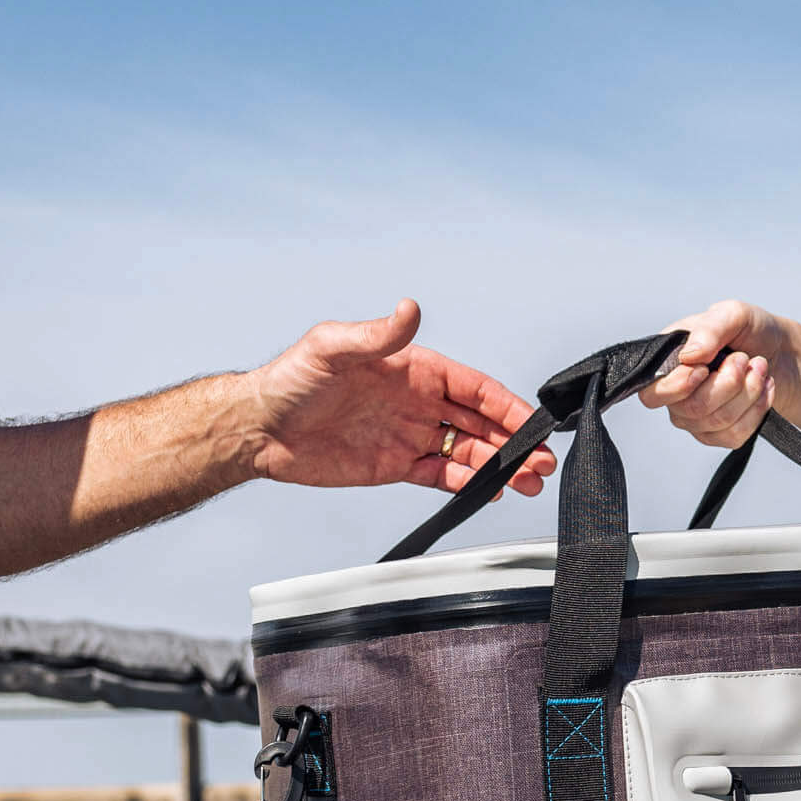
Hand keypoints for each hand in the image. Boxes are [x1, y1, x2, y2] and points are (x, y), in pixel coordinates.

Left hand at [247, 299, 555, 494]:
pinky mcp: (393, 466)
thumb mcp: (333, 348)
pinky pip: (439, 475)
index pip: (472, 387)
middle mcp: (416, 401)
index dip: (506, 404)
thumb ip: (377, 334)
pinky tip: (490, 491)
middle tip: (542, 463)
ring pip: (466, 451)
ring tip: (529, 483)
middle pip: (478, 422)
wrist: (258, 428)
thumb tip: (410, 309)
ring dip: (498, 466)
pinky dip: (466, 483)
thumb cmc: (291, 380)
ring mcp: (407, 434)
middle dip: (514, 441)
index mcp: (413, 368)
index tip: (533, 423)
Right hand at [638, 298, 792, 448]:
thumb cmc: (751, 331)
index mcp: (667, 364)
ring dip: (749, 392)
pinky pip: (734, 435)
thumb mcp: (732, 315)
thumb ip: (710, 329)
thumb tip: (689, 356)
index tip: (706, 366)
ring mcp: (696, 419)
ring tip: (759, 368)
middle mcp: (676, 396)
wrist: (780, 351)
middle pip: (693, 409)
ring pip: (718, 422)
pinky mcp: (719, 434)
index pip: (653, 394)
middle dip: (729, 383)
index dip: (680, 385)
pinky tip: (763, 389)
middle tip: (744, 359)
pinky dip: (757, 409)